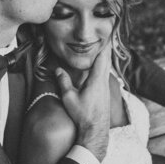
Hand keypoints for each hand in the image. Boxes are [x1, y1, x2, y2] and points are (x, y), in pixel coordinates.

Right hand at [55, 45, 110, 161]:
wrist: (96, 131)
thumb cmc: (83, 115)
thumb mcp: (69, 98)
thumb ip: (64, 82)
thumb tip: (57, 70)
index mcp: (97, 79)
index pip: (102, 56)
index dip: (103, 43)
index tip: (104, 32)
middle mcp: (104, 81)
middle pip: (107, 59)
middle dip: (105, 46)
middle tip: (103, 34)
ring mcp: (106, 87)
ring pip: (107, 66)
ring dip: (104, 56)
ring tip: (100, 46)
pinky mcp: (105, 92)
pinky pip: (105, 73)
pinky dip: (103, 65)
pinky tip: (98, 65)